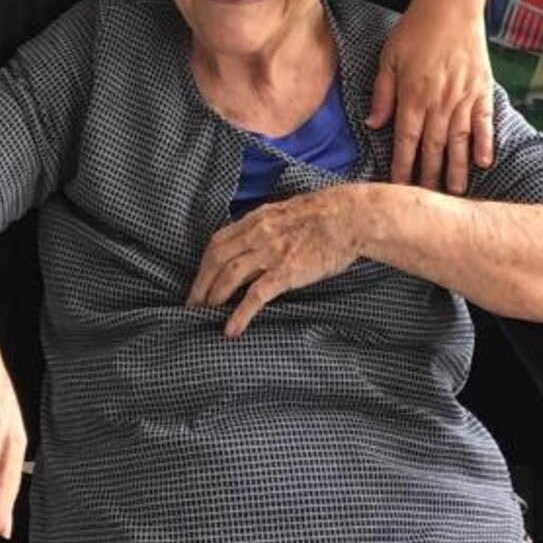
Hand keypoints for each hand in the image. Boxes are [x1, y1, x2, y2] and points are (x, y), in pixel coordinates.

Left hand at [188, 189, 362, 336]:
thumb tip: (253, 241)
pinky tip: (231, 329)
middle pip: (216, 260)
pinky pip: (255, 295)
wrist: (349, 217)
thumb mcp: (286, 213)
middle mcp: (257, 235)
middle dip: (200, 283)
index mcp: (256, 220)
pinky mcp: (286, 272)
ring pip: (229, 276)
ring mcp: (270, 254)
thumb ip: (266, 226)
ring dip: (213, 297)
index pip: (217, 242)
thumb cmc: (324, 215)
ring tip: (205, 315)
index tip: (198, 280)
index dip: (203, 264)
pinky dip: (240, 313)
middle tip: (192, 304)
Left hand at [366, 0, 494, 191]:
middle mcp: (438, 103)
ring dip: (457, 169)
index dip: (401, 167)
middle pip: (433, 148)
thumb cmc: (416, 29)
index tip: (398, 190)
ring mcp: (463, 98)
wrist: (451, 6)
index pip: (405, 141)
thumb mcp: (388, 58)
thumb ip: (383, 93)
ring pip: (459, 142)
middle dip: (429, 177)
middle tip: (428, 203)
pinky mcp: (482, 90)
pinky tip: (484, 163)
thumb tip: (373, 124)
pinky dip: (485, 143)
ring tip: (456, 193)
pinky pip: (485, 123)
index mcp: (412, 96)